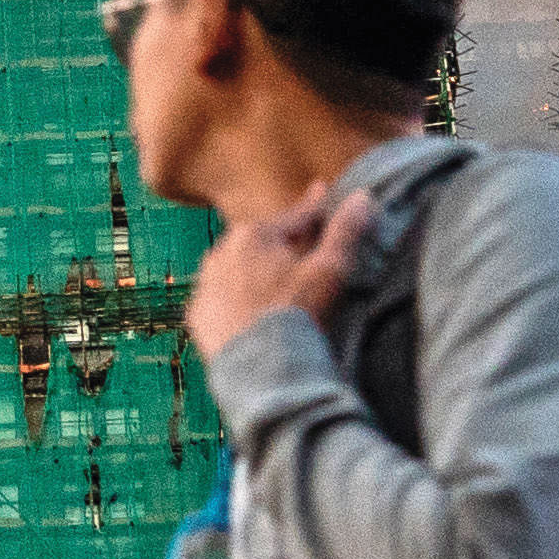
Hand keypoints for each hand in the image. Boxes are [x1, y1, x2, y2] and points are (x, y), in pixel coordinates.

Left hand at [182, 182, 376, 363]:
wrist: (261, 368)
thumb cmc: (297, 311)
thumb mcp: (329, 270)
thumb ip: (345, 231)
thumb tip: (362, 196)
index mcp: (256, 234)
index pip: (295, 217)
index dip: (314, 208)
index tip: (322, 191)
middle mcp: (221, 251)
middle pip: (263, 242)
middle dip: (281, 242)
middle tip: (300, 248)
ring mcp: (205, 284)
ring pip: (237, 269)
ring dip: (255, 271)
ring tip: (274, 283)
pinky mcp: (197, 316)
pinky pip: (220, 299)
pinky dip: (235, 300)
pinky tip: (249, 310)